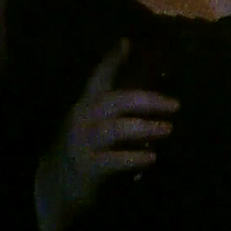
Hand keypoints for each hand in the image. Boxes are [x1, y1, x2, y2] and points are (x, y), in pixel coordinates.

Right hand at [34, 39, 180, 230]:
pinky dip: (133, 158)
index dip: (112, 59)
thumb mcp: (96, 126)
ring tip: (167, 129)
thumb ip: (117, 112)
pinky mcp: (86, 167)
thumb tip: (152, 101)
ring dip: (143, 127)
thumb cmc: (85, 151)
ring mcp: (81, 142)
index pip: (98, 77)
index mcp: (86, 105)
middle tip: (174, 105)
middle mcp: (82, 119)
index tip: (127, 42)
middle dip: (146, 100)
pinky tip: (152, 157)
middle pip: (115, 101)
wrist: (55, 188)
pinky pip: (112, 160)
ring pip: (114, 129)